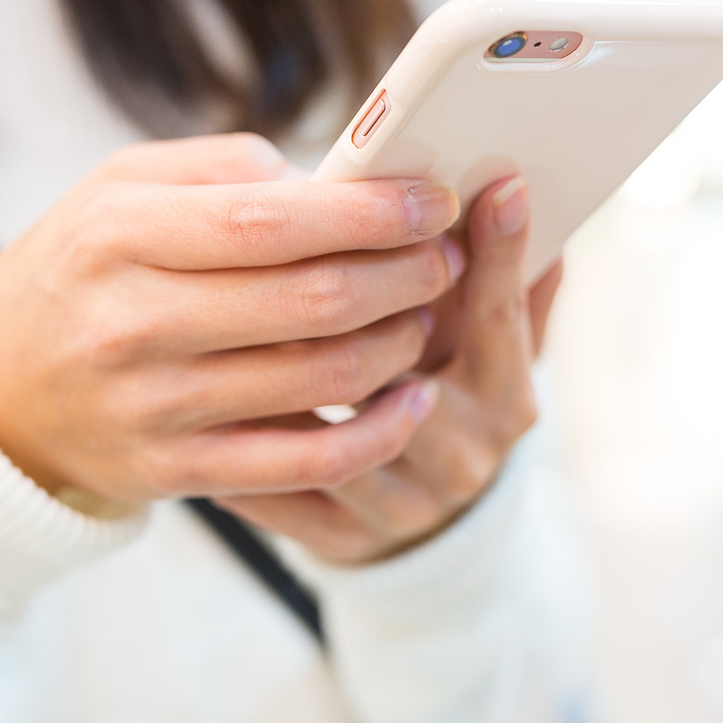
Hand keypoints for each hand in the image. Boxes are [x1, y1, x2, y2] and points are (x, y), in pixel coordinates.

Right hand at [0, 133, 464, 516]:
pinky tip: (412, 400)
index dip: (369, 212)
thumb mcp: (115, 189)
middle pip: (313, 300)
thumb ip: (218, 169)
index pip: (272, 221)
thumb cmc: (80, 271)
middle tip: (440, 257)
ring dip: (399, 344)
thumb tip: (327, 179)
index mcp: (120, 236)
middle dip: (404, 274)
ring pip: (322, 378)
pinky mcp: (178, 474)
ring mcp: (156, 408)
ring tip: (422, 314)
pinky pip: (305, 463)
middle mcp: (133, 324)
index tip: (430, 200)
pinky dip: (377, 433)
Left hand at [213, 177, 562, 563]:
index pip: (499, 315)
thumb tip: (517, 189)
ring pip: (335, 437)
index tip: (494, 184)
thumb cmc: (451, 401)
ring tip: (226, 328)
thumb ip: (503, 279)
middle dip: (353, 317)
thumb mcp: (488, 346)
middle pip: (407, 377)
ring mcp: (402, 504)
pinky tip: (204, 396)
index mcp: (506, 395)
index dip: (497, 251)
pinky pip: (281, 490)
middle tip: (300, 251)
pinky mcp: (341, 539)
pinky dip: (242, 446)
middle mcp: (464, 454)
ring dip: (281, 382)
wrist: (428, 526)